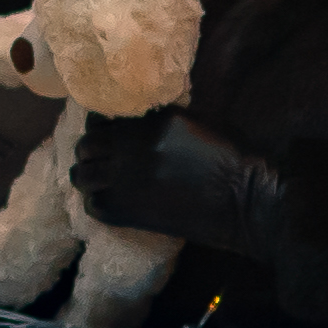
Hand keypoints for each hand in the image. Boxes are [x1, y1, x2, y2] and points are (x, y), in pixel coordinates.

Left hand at [72, 107, 284, 255]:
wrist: (246, 202)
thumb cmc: (232, 159)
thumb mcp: (196, 122)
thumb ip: (160, 117)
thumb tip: (134, 116)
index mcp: (151, 121)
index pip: (102, 118)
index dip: (100, 126)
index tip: (107, 134)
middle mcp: (132, 147)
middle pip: (85, 145)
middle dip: (90, 151)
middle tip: (101, 159)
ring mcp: (126, 180)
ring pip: (81, 176)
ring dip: (88, 177)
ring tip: (101, 182)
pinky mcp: (128, 211)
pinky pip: (93, 206)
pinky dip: (98, 203)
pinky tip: (112, 202)